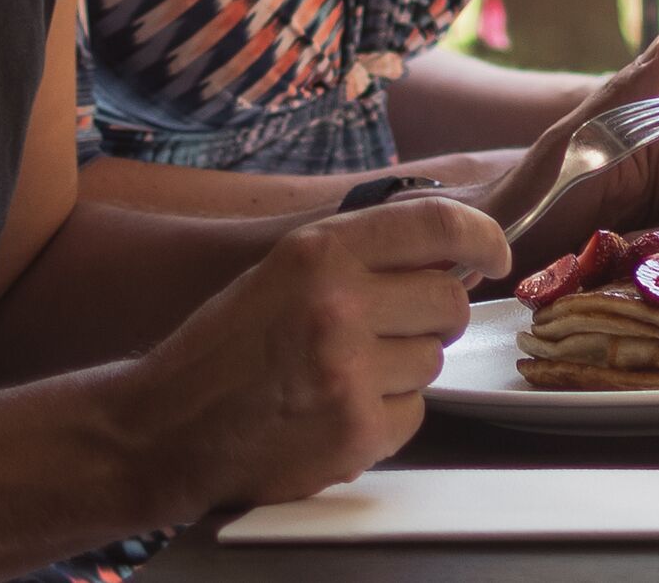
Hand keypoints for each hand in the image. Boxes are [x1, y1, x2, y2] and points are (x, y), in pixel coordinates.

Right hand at [105, 194, 502, 515]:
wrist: (163, 429)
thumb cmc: (227, 348)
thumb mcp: (286, 271)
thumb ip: (365, 255)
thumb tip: (458, 254)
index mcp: (321, 252)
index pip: (437, 225)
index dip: (482, 237)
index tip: (495, 254)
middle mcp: (339, 305)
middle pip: (448, 302)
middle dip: (429, 318)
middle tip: (383, 332)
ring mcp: (349, 373)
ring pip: (432, 362)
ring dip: (400, 371)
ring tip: (339, 375)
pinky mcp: (355, 432)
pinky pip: (413, 414)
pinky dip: (385, 417)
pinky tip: (334, 411)